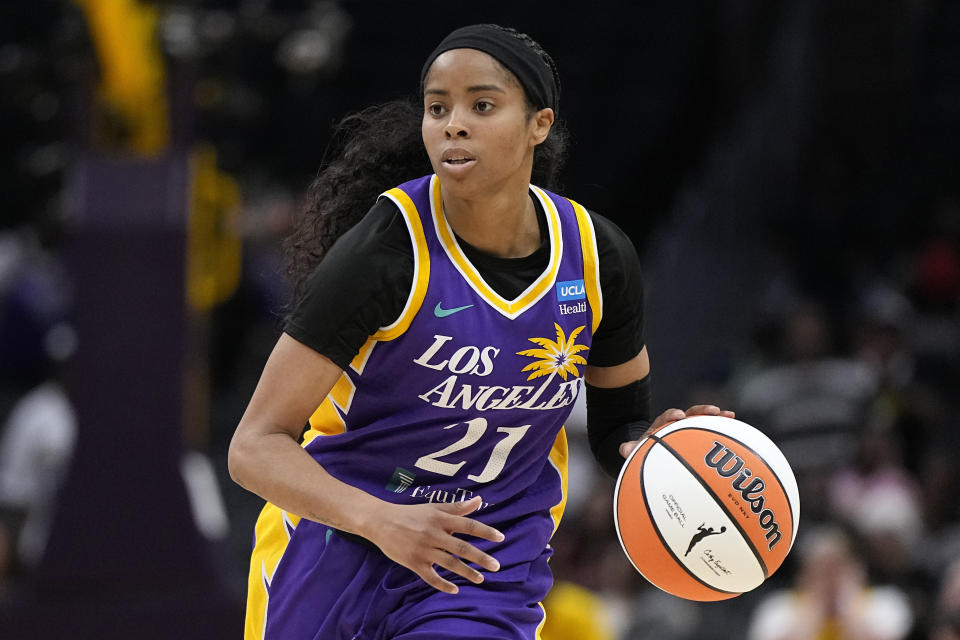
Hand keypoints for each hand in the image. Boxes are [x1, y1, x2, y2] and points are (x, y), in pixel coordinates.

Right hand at [363, 496, 502, 593]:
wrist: (381, 521)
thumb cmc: (410, 514)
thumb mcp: (433, 507)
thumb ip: (456, 507)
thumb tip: (479, 501)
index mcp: (440, 518)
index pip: (468, 525)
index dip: (485, 531)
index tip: (500, 538)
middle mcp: (433, 534)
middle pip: (462, 548)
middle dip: (481, 558)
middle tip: (496, 566)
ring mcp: (423, 550)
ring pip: (449, 564)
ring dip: (467, 573)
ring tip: (480, 579)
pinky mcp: (414, 562)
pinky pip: (431, 577)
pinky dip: (443, 584)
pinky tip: (455, 589)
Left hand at [618, 404, 735, 458]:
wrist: (651, 451)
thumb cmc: (645, 452)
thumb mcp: (637, 451)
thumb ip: (631, 449)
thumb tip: (624, 449)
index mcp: (662, 426)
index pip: (667, 417)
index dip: (672, 415)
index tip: (678, 416)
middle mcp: (677, 424)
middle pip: (689, 413)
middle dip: (701, 411)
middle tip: (713, 410)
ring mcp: (689, 429)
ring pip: (703, 420)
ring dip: (716, 417)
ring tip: (729, 415)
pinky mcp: (698, 438)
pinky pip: (711, 432)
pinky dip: (722, 431)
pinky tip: (737, 431)